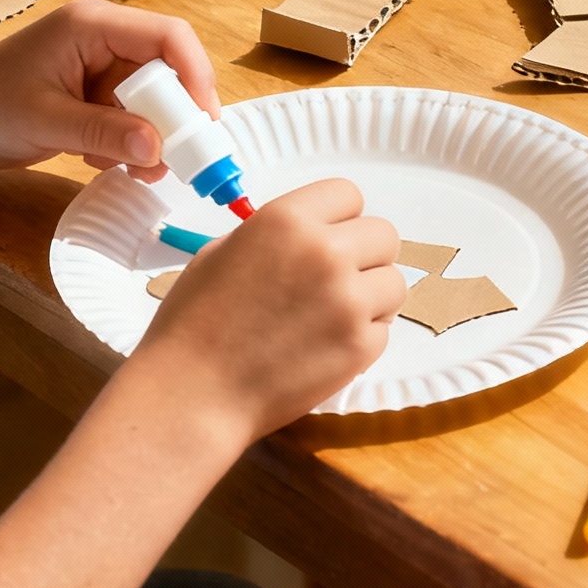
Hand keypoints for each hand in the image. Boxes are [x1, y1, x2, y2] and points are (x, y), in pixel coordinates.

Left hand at [0, 0, 217, 176]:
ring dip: (153, 135)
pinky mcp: (95, 93)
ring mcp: (100, 66)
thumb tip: (158, 148)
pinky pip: (133, 115)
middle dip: (175, 116)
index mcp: (93, 25)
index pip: (168, 37)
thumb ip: (104, 132)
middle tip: (179, 157)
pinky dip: (129, 142)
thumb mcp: (46, 121)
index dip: (195, 76)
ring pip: (154, 98)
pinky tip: (101, 160)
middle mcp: (103, 38)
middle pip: (168, 69)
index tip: (202, 123)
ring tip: (139, 170)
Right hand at [131, 180, 403, 442]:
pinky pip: (384, 330)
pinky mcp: (360, 346)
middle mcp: (325, 252)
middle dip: (365, 255)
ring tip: (333, 317)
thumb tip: (305, 236)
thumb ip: (273, 236)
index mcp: (286, 220)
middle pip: (383, 235)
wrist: (193, 393)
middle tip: (337, 281)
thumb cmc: (193, 324)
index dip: (340, 218)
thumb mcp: (221, 253)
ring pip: (393, 283)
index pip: (348, 194)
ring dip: (371, 297)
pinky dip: (362, 338)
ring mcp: (348, 300)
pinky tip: (325, 347)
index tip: (329, 238)